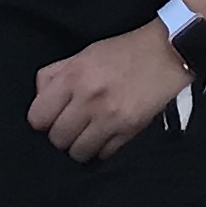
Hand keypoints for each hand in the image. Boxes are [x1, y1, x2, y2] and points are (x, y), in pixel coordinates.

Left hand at [27, 24, 190, 161]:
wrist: (167, 53)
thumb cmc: (124, 52)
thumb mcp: (84, 54)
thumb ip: (56, 74)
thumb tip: (39, 99)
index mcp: (72, 76)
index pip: (38, 117)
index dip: (43, 121)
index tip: (51, 119)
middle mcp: (88, 99)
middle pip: (57, 139)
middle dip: (62, 136)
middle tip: (72, 127)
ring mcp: (109, 117)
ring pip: (78, 152)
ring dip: (81, 147)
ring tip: (89, 135)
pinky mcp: (129, 130)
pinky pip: (104, 154)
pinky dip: (103, 149)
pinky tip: (108, 136)